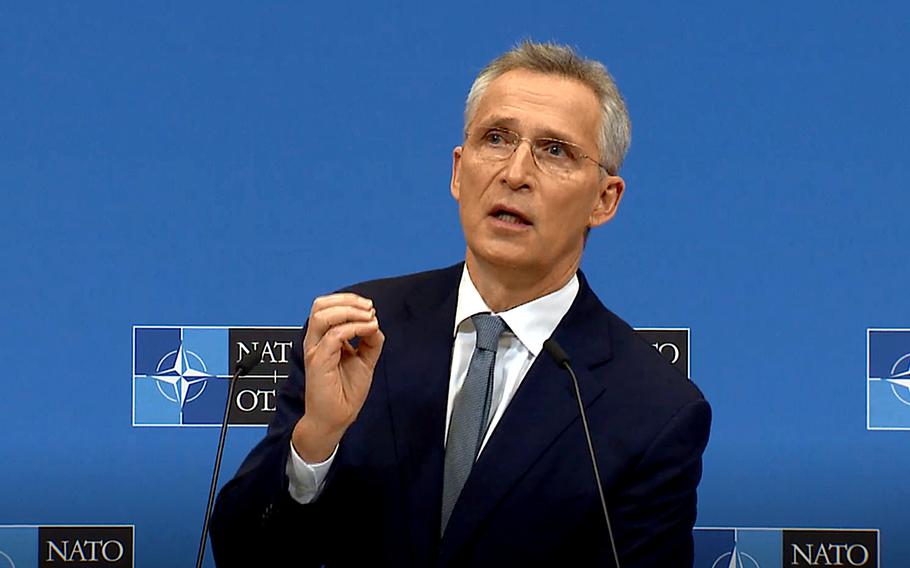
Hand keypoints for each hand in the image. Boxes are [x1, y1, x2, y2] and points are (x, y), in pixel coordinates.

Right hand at [292, 293, 384, 461]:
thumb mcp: (364, 360)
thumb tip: (374, 323)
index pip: (326, 306)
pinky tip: (368, 330)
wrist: (336, 418)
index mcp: (323, 338)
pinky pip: (334, 335)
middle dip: (348, 301)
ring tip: (369, 318)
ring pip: (322, 315)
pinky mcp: (318, 361)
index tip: (370, 308)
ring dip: (349, 311)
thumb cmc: (345, 392)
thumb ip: (369, 340)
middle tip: (369, 308)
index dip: (348, 300)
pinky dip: (354, 328)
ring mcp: (315, 350)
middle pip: (320, 305)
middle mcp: (315, 341)